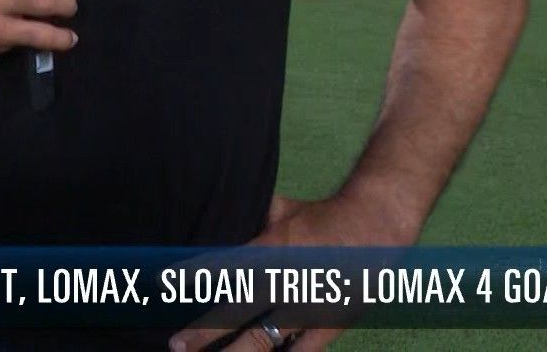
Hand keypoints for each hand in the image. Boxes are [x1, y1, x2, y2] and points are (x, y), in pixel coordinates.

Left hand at [169, 193, 421, 351]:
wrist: (378, 224)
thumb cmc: (322, 216)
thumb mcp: (282, 209)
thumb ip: (251, 221)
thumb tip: (219, 227)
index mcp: (273, 247)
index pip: (226, 269)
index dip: (196, 280)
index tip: (168, 290)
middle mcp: (288, 279)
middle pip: (239, 311)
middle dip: (205, 331)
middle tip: (176, 345)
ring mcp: (310, 305)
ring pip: (266, 339)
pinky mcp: (330, 324)